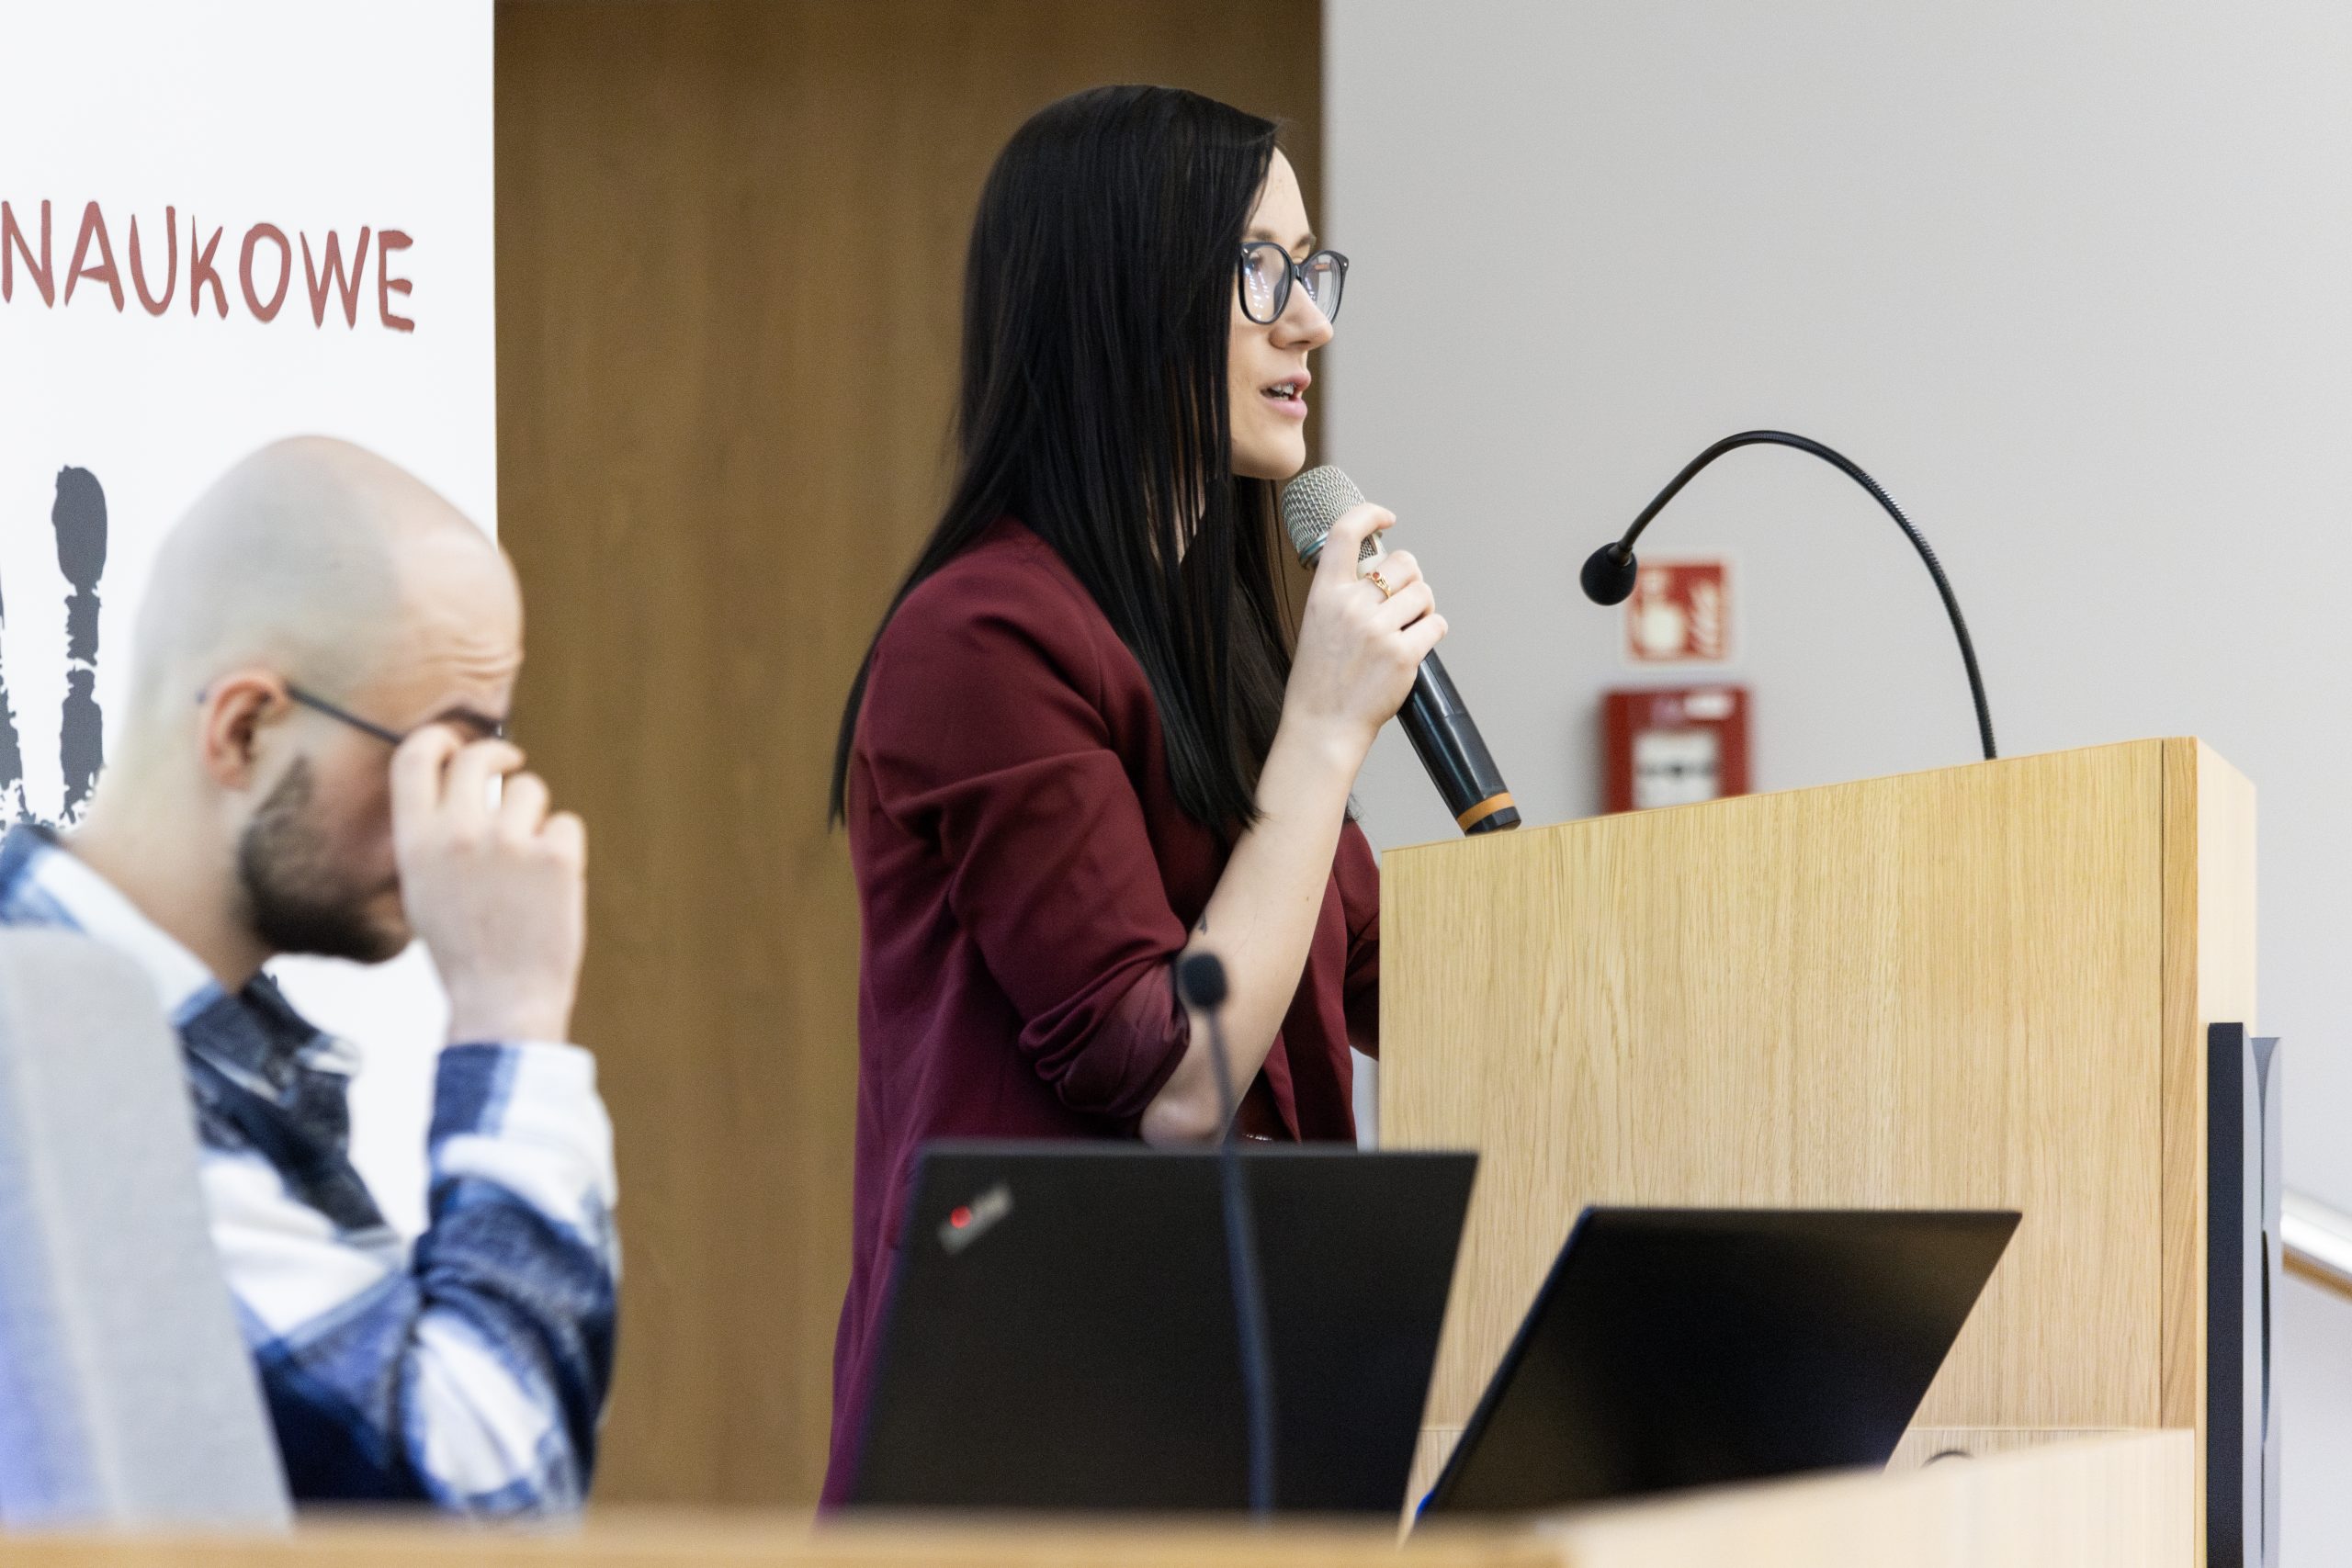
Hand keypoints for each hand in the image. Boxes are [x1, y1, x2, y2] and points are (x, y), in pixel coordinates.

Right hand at [391, 728, 586, 1044]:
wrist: (502, 1000)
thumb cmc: (464, 949)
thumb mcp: (423, 890)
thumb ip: (434, 836)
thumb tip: (461, 787)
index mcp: (415, 842)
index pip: (413, 758)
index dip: (439, 738)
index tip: (459, 743)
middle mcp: (457, 833)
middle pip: (478, 757)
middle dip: (499, 754)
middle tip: (513, 764)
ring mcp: (508, 841)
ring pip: (530, 791)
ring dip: (534, 817)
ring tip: (526, 870)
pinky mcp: (554, 856)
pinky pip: (565, 825)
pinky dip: (564, 850)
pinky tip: (551, 888)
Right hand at [1280, 502, 1447, 763]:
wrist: (1322, 724)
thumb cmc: (1321, 678)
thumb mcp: (1317, 624)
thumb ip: (1344, 595)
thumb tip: (1382, 573)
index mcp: (1325, 594)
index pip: (1346, 533)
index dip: (1371, 515)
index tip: (1387, 518)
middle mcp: (1351, 606)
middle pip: (1404, 563)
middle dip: (1413, 578)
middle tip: (1405, 601)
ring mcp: (1378, 630)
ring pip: (1424, 593)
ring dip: (1424, 608)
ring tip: (1410, 627)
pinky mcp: (1402, 654)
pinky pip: (1436, 625)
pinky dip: (1434, 631)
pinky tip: (1419, 644)